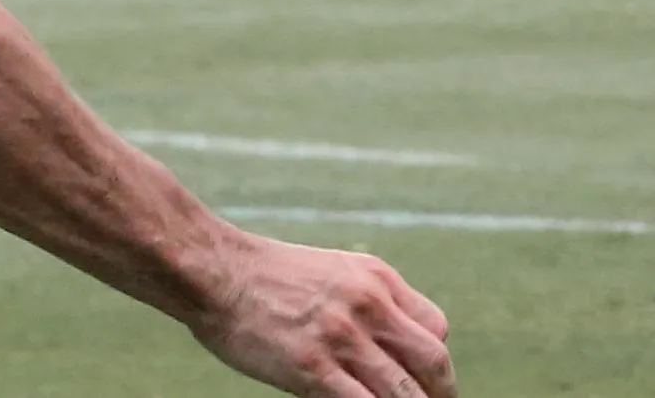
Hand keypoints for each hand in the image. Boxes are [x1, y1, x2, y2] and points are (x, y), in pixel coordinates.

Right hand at [189, 234, 454, 397]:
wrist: (215, 270)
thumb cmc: (264, 277)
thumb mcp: (329, 272)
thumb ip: (363, 303)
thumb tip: (385, 350)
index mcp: (376, 278)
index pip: (435, 328)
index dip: (433, 363)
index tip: (422, 383)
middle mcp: (369, 304)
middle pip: (433, 362)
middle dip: (439, 396)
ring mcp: (342, 336)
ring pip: (404, 393)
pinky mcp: (313, 366)